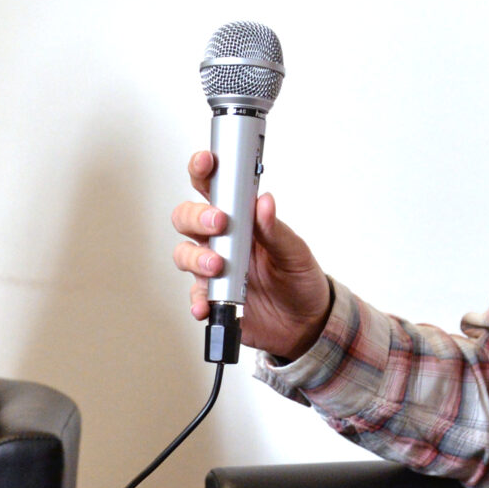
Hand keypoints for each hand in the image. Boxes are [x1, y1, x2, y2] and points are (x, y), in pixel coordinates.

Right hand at [170, 149, 333, 360]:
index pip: (216, 188)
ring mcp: (214, 269)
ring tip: (217, 266)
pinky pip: (194, 294)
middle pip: (188, 217)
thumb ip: (275, 230)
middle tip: (218, 222)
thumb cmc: (300, 280)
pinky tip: (206, 303)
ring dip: (196, 257)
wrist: (304, 325)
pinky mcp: (212, 297)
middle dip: (196, 216)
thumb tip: (264, 201)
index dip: (205, 170)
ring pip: (185, 253)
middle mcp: (222, 241)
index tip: (207, 162)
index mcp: (242, 220)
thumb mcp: (296, 253)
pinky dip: (197, 299)